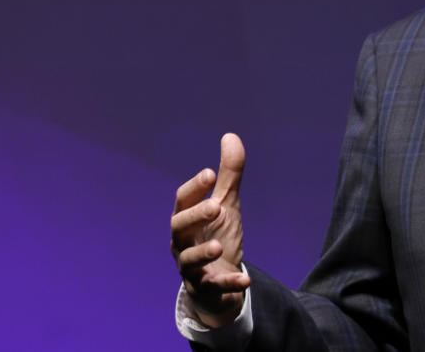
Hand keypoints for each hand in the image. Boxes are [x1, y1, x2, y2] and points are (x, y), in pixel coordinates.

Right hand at [170, 132, 250, 326]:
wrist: (220, 280)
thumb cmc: (217, 235)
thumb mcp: (226, 204)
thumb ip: (229, 175)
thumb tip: (230, 136)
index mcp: (186, 219)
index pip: (182, 201)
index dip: (194, 188)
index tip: (210, 173)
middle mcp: (182, 242)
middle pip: (180, 228)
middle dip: (196, 216)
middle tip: (217, 206)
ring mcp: (191, 267)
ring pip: (189, 261)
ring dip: (203, 252)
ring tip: (220, 245)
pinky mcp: (204, 288)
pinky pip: (213, 287)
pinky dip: (228, 283)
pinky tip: (244, 280)